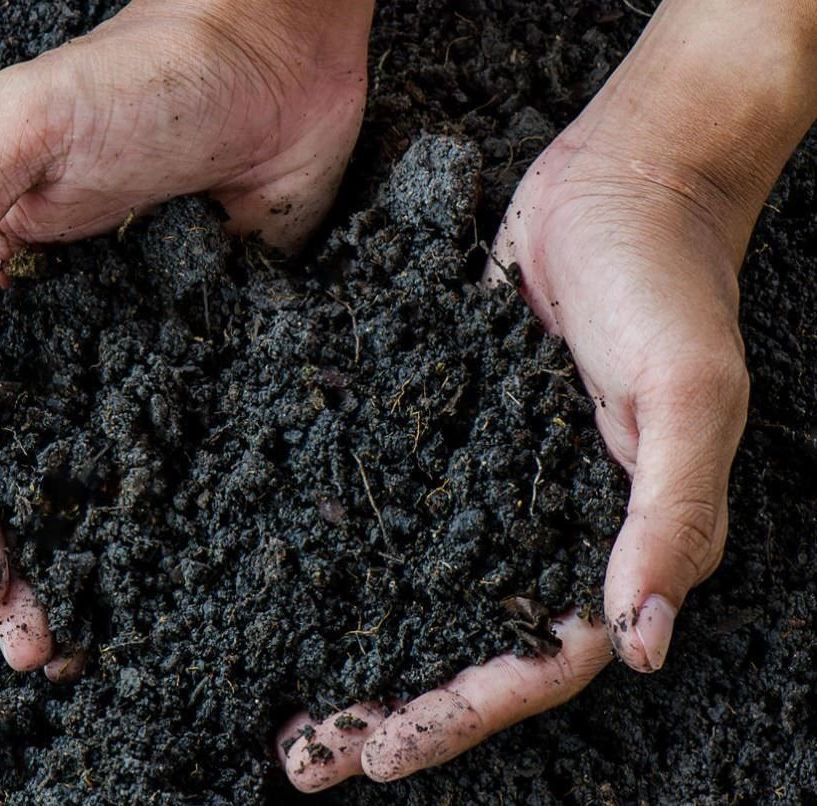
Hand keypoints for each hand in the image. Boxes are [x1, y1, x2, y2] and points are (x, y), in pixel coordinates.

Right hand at [0, 0, 372, 672]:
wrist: (279, 50)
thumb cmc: (146, 70)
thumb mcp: (24, 130)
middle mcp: (56, 330)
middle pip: (18, 465)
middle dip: (14, 560)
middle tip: (37, 649)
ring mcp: (133, 346)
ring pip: (95, 470)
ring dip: (89, 553)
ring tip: (97, 639)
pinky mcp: (207, 348)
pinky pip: (181, 439)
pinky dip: (172, 506)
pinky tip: (182, 566)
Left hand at [279, 0, 816, 789]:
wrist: (617, 179)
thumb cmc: (666, 280)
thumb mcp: (690, 393)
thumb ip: (672, 514)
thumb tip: (644, 641)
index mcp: (616, 543)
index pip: (539, 663)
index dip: (464, 714)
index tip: (381, 753)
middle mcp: (548, 529)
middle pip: (466, 648)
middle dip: (393, 711)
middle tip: (305, 762)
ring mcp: (493, 485)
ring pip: (423, 595)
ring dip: (361, 653)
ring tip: (286, 703)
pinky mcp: (448, 434)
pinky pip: (398, 514)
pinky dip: (353, 560)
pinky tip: (294, 582)